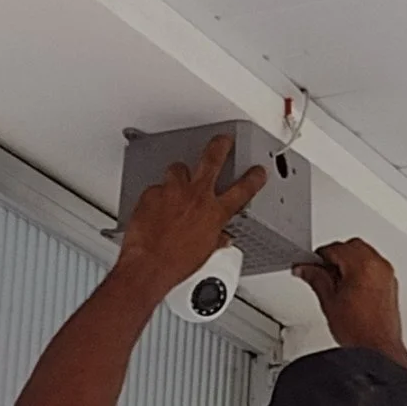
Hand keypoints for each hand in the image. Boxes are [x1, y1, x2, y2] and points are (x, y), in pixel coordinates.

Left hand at [116, 135, 265, 296]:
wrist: (148, 265)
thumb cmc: (175, 264)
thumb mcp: (205, 253)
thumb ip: (215, 239)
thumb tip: (221, 239)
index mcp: (215, 213)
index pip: (242, 190)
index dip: (253, 178)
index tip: (257, 171)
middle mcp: (196, 197)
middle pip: (212, 159)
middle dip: (221, 145)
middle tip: (223, 140)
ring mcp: (173, 191)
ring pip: (179, 168)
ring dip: (179, 174)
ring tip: (176, 183)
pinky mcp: (151, 193)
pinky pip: (156, 188)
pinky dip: (157, 196)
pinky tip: (154, 208)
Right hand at [294, 239, 403, 353]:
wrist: (378, 349)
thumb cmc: (359, 331)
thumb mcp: (329, 302)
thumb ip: (316, 279)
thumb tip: (305, 269)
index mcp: (362, 265)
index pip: (336, 248)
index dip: (318, 257)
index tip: (310, 265)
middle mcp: (378, 266)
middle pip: (353, 246)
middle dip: (335, 256)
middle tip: (321, 271)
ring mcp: (387, 274)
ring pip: (365, 254)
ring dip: (349, 262)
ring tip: (335, 281)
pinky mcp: (391, 284)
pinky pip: (375, 266)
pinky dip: (361, 270)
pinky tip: (350, 287)